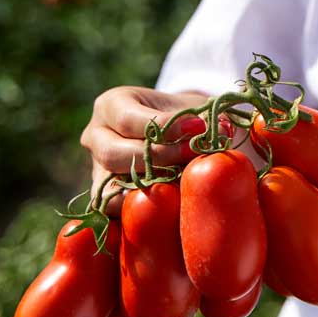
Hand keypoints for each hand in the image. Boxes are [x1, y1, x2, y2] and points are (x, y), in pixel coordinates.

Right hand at [79, 86, 209, 214]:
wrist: (176, 135)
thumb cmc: (184, 115)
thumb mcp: (193, 107)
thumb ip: (205, 117)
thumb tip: (222, 131)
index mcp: (111, 105)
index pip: (128, 120)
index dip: (164, 127)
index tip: (199, 128)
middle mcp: (96, 137)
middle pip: (114, 154)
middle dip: (158, 157)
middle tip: (193, 154)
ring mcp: (97, 170)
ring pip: (110, 187)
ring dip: (149, 186)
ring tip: (183, 180)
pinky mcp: (105, 198)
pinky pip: (115, 211)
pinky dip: (141, 209)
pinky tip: (171, 202)